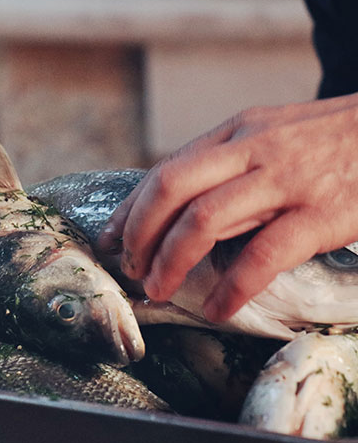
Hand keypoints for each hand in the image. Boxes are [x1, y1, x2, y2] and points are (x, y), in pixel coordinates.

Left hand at [98, 95, 357, 320]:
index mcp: (235, 132)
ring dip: (172, 260)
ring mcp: (286, 180)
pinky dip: (233, 287)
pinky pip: (263, 256)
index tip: (109, 239)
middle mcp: (252, 149)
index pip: (165, 170)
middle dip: (140, 233)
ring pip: (205, 219)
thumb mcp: (272, 137)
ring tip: (159, 290)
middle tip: (131, 268)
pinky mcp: (322, 213)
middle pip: (171, 188)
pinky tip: (220, 309)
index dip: (130, 208)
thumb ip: (228, 167)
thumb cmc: (332, 141)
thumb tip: (182, 209)